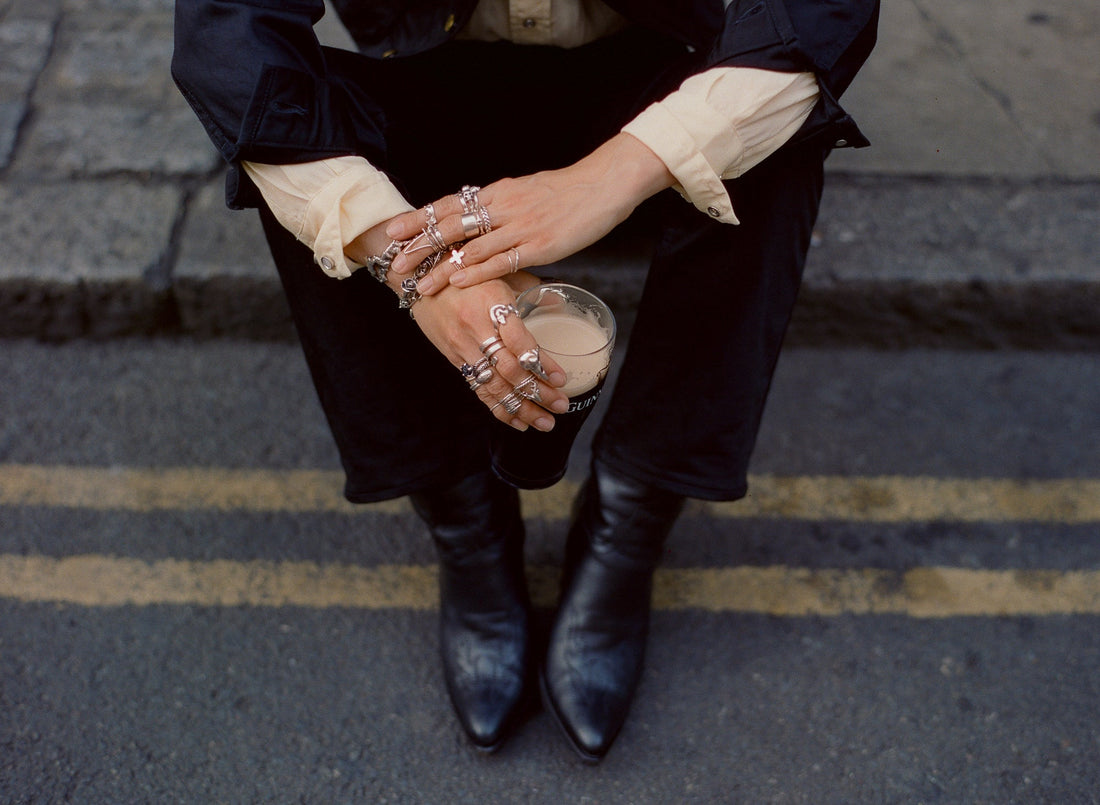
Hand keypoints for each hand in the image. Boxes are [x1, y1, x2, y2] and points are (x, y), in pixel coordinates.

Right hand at [346, 220, 567, 430]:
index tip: (561, 378)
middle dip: (538, 393)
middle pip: (510, 371)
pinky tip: (518, 421)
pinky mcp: (455, 359)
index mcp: (491, 305)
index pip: (519, 342)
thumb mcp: (500, 271)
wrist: (419, 276)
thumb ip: (531, 288)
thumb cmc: (466, 270)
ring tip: (545, 422)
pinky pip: (479, 390)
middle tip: (561, 406)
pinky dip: (499, 408)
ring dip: (522, 408)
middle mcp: (476, 330)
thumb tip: (560, 305)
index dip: (541, 363)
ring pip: (495, 386)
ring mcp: (463, 348)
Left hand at [384, 133, 673, 294]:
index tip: (394, 231)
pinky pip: (501, 260)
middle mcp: (503, 207)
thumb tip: (481, 217)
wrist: (604, 184)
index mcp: (498, 192)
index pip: (449, 205)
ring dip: (441, 268)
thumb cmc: (568, 191)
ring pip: (470, 247)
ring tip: (418, 285)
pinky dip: (476, 271)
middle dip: (419, 246)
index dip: (420, 219)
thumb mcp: (527, 192)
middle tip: (394, 262)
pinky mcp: (540, 246)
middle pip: (451, 225)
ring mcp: (520, 226)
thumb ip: (502, 206)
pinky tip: (457, 281)